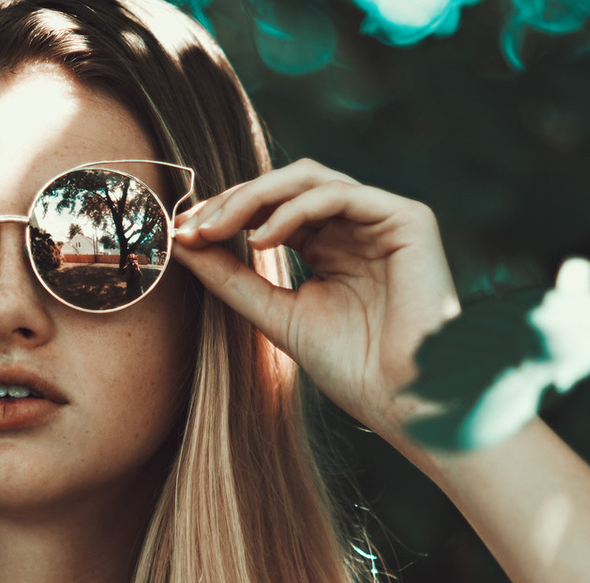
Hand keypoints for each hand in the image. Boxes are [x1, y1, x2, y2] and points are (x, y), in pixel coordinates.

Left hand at [171, 159, 459, 441]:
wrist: (404, 397)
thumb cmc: (350, 366)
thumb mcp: (276, 313)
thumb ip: (232, 278)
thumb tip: (181, 242)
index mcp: (330, 245)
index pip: (272, 208)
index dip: (226, 213)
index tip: (181, 232)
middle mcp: (356, 225)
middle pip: (286, 184)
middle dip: (233, 200)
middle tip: (193, 225)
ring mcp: (383, 218)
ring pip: (309, 178)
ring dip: (255, 197)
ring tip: (218, 229)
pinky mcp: (408, 219)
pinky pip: (340, 194)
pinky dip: (294, 209)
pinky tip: (262, 239)